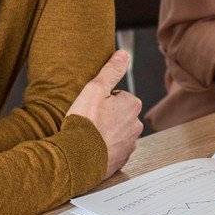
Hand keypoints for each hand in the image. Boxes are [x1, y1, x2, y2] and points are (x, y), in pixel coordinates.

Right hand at [69, 50, 143, 177]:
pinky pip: (113, 150)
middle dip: (106, 116)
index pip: (118, 96)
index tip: (92, 107)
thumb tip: (123, 55)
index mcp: (132, 105)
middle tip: (89, 120)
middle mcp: (135, 125)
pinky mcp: (121, 160)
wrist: (78, 157)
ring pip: (116, 132)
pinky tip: (92, 148)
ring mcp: (129, 144)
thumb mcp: (95, 89)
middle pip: (119, 115)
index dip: (102, 100)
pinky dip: (104, 148)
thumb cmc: (86, 123)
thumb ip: (111, 70)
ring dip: (105, 133)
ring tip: (89, 135)